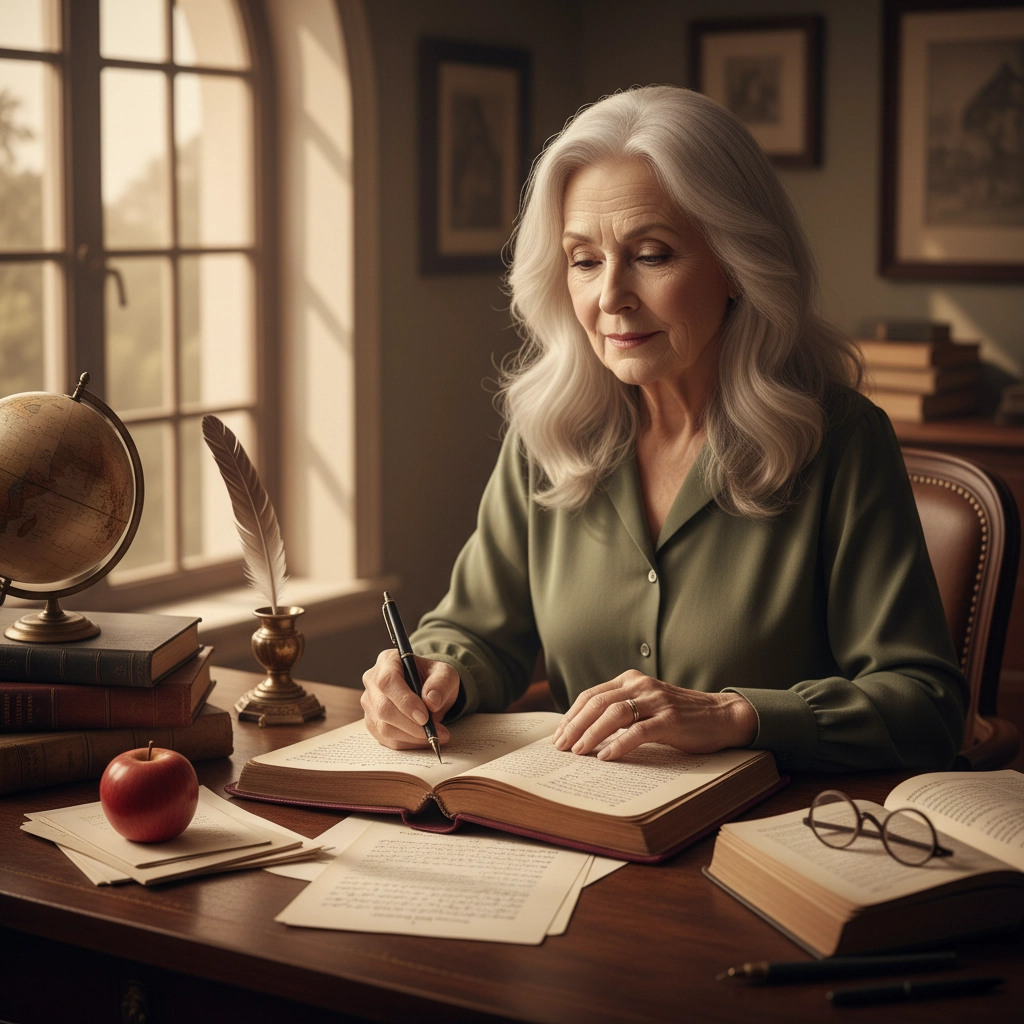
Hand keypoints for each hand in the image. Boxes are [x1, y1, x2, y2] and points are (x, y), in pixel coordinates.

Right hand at [360, 650, 460, 749]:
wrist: (428, 690)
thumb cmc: (433, 679)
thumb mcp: (445, 674)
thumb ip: (441, 684)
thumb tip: (430, 701)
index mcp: (387, 661)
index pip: (388, 682)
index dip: (405, 701)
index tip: (424, 717)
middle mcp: (372, 681)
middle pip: (384, 708)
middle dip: (411, 725)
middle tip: (436, 732)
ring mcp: (370, 703)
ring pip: (384, 727)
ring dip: (412, 736)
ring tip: (435, 735)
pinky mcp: (372, 722)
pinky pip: (386, 739)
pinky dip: (407, 743)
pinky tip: (423, 739)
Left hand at [551, 670, 757, 760]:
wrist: (721, 715)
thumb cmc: (679, 715)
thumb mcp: (645, 704)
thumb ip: (621, 710)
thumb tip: (584, 731)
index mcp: (630, 680)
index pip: (591, 695)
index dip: (571, 716)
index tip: (558, 735)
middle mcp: (640, 685)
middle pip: (597, 703)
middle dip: (575, 726)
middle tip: (561, 747)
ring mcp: (656, 701)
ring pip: (614, 714)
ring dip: (592, 734)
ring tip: (578, 752)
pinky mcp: (671, 720)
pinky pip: (639, 731)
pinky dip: (619, 744)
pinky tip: (607, 756)